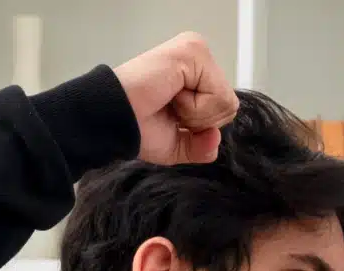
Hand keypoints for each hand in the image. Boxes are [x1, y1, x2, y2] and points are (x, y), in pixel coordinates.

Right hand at [112, 33, 238, 165]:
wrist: (114, 120)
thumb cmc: (138, 127)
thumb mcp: (177, 144)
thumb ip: (202, 146)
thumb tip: (216, 137)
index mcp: (196, 73)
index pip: (224, 109)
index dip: (200, 125)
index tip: (170, 116)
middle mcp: (199, 57)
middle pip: (229, 106)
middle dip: (199, 121)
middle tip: (168, 108)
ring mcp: (196, 50)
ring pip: (225, 102)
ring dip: (194, 114)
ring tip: (167, 101)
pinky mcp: (193, 51)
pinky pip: (216, 95)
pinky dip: (193, 108)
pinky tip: (170, 94)